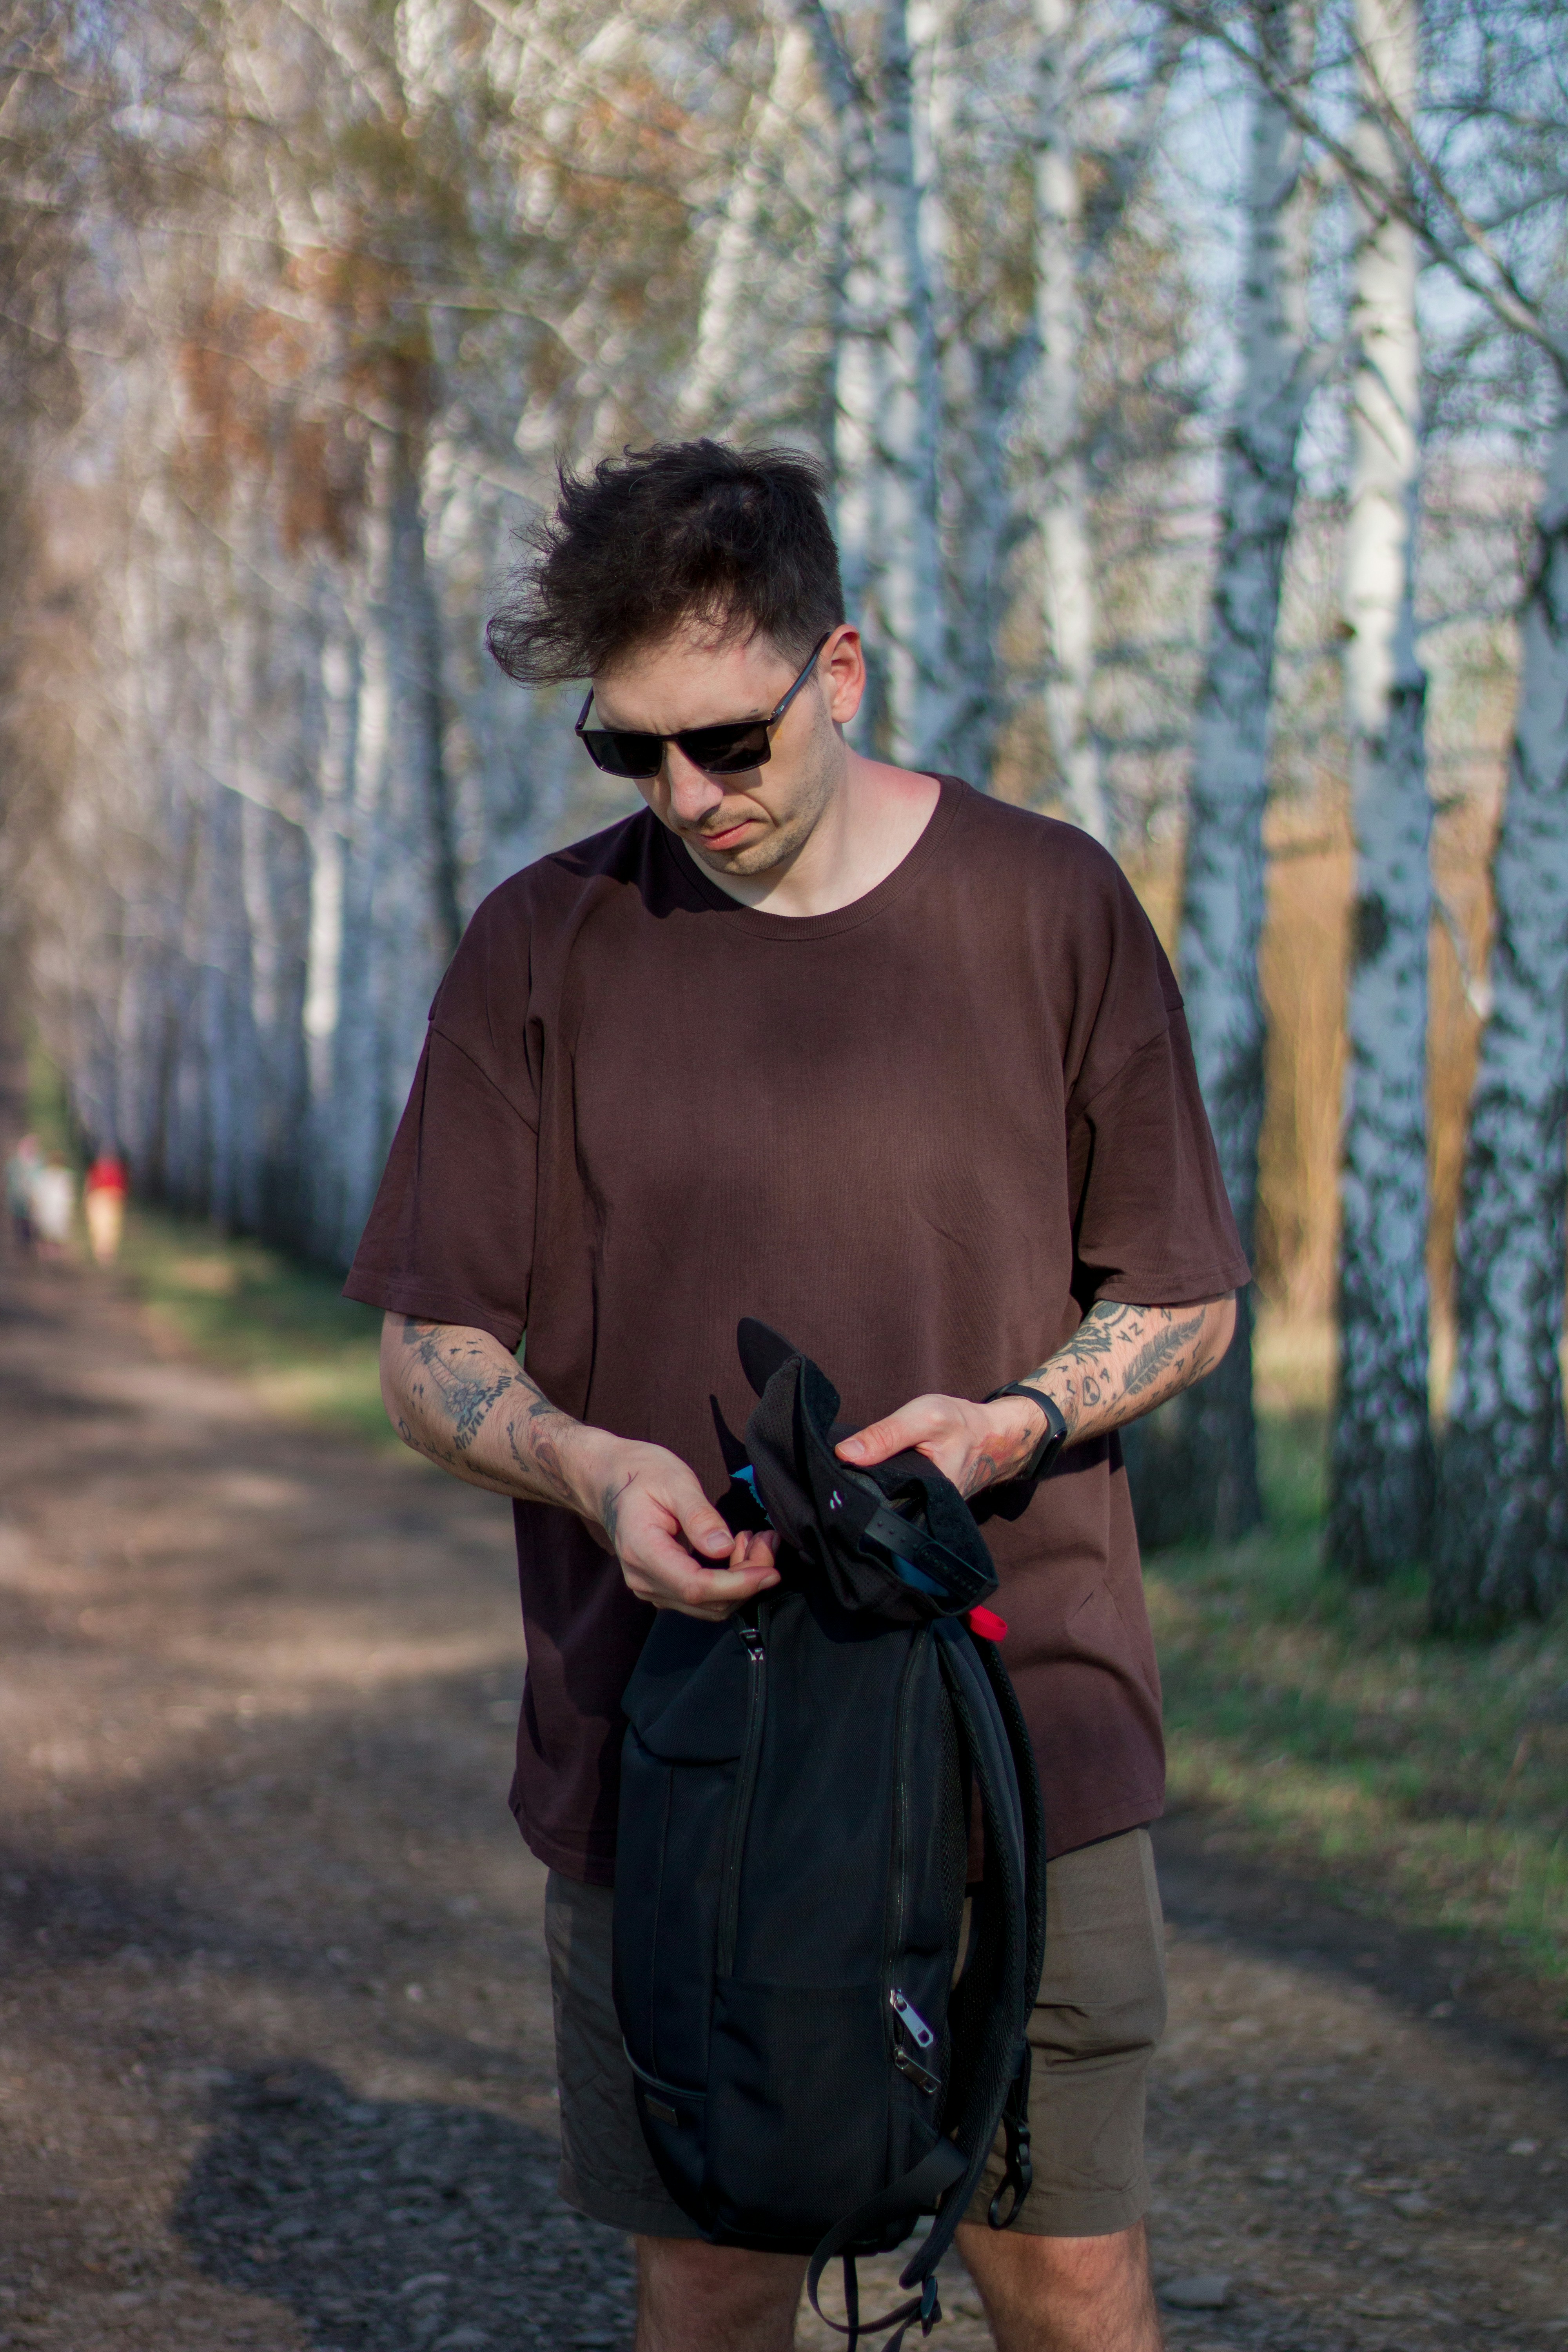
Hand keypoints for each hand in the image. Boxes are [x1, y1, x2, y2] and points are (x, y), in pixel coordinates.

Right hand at [567, 1431, 779, 1620]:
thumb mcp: (675, 1481)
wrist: (610, 1480)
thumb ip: (699, 1516)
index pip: (696, 1586)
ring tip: (755, 1543)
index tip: (770, 1570)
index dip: (738, 1584)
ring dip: (741, 1583)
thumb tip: (724, 1548)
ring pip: (708, 1606)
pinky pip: (700, 1599)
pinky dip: (727, 1583)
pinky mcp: (660, 1587)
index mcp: (643, 1551)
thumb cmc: (641, 1473)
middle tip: (766, 1542)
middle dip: (747, 1580)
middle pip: (706, 1602)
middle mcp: (643, 1579)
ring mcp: (650, 1587)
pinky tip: (737, 1552)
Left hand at [834, 1391, 1049, 1500]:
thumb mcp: (924, 1417)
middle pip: (878, 1507)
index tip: (830, 1482)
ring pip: (883, 1502)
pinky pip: (892, 1496)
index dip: (852, 1494)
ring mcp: (923, 1509)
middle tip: (831, 1479)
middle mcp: (925, 1513)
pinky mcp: (920, 1501)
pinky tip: (864, 1476)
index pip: (878, 1506)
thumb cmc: (961, 1423)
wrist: (993, 1434)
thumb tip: (843, 1454)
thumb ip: (885, 1435)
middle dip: (856, 1493)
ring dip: (866, 1489)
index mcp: (928, 1500)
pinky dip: (879, 1485)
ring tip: (843, 1478)